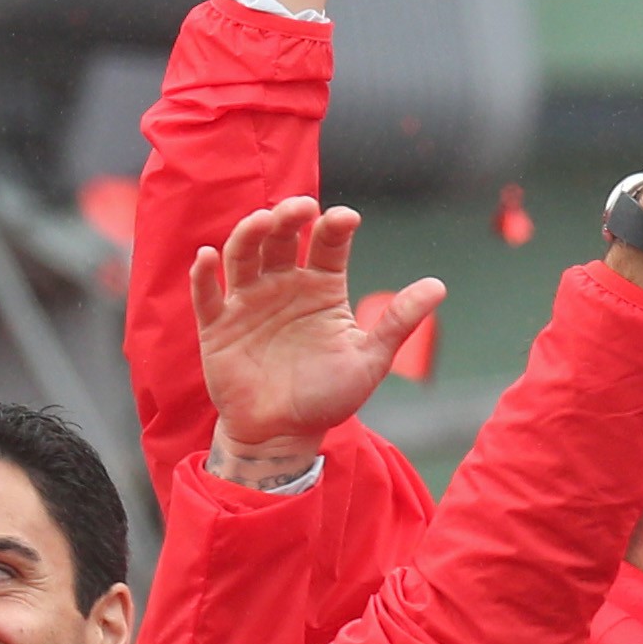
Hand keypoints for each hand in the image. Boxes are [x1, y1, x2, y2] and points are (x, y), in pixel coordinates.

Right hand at [189, 199, 441, 480]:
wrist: (283, 435)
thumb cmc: (328, 397)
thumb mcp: (370, 360)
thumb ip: (398, 321)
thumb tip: (439, 285)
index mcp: (323, 287)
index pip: (329, 244)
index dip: (335, 226)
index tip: (346, 219)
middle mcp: (284, 285)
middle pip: (283, 237)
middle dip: (290, 217)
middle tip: (301, 208)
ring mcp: (249, 302)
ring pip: (244, 254)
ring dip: (250, 233)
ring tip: (262, 221)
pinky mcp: (218, 326)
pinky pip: (207, 295)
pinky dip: (203, 274)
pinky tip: (206, 257)